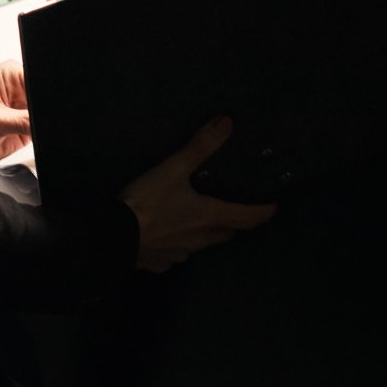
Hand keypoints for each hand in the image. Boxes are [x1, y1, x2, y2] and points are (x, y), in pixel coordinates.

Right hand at [121, 117, 276, 272]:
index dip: (261, 212)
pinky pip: (177, 254)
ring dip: (206, 234)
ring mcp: (180, 254)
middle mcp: (200, 239)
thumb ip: (200, 147)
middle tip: (235, 212)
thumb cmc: (148, 201)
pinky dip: (178, 244)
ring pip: (202, 244)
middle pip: (226, 233)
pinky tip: (168, 236)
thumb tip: (227, 123)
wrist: (114, 237)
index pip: (246, 217)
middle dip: (233, 224)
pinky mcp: (161, 262)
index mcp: (209, 217)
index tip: (272, 209)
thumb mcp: (173, 169)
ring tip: (200, 221)